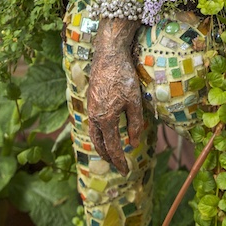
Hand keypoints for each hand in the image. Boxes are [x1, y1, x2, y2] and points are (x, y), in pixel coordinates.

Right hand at [87, 18, 143, 175]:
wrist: (108, 55)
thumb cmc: (124, 77)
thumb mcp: (134, 102)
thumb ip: (134, 124)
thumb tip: (133, 144)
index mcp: (106, 119)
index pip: (112, 147)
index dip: (119, 161)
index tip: (125, 171)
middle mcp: (95, 116)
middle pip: (99, 143)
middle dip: (107, 156)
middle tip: (117, 165)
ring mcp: (91, 108)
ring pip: (94, 134)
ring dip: (101, 146)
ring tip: (110, 153)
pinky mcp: (91, 100)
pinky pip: (93, 123)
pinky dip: (99, 133)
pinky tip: (106, 131)